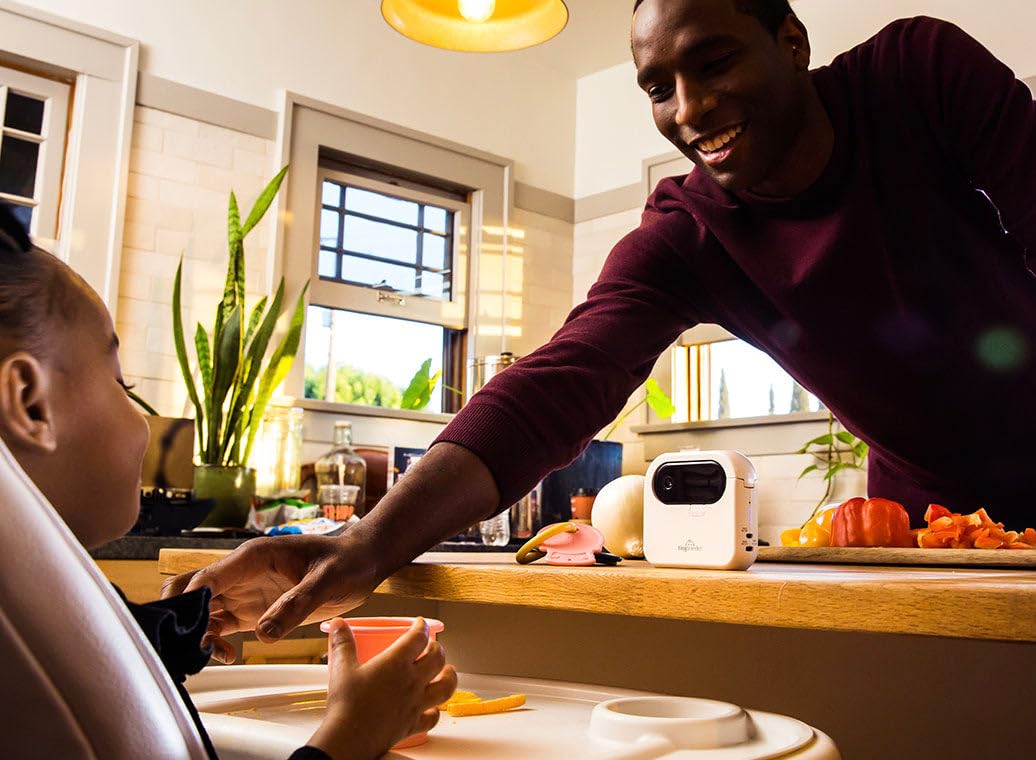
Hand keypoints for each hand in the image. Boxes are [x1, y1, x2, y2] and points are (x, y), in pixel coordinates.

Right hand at [161, 534, 377, 661]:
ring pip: (200, 611)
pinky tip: (228, 655)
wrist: (363, 562)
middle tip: (189, 644)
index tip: (189, 629)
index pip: (207, 577)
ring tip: (217, 654)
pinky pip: (220, 626)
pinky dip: (213, 641)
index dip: (190, 602)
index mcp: (253, 556)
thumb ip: (296, 604)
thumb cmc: (347, 560)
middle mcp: (241, 573)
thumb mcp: (327, 580)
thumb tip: (263, 634)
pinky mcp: (252, 611)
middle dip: (180, 614)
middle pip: (190, 589)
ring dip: (197, 633)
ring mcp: (244, 592)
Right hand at [309, 618, 457, 759]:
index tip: (420, 623)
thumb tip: (338, 625)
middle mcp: (412, 682)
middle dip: (437, 648)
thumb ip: (342, 644)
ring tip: (447, 671)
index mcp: (397, 663)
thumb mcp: (341, 668)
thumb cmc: (346, 704)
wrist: (349, 739)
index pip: (418, 637)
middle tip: (431, 645)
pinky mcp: (413, 725)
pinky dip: (435, 711)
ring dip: (449, 676)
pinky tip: (432, 708)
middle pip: (437, 659)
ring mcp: (415, 704)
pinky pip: (433, 718)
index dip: (421, 627)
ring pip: (445, 687)